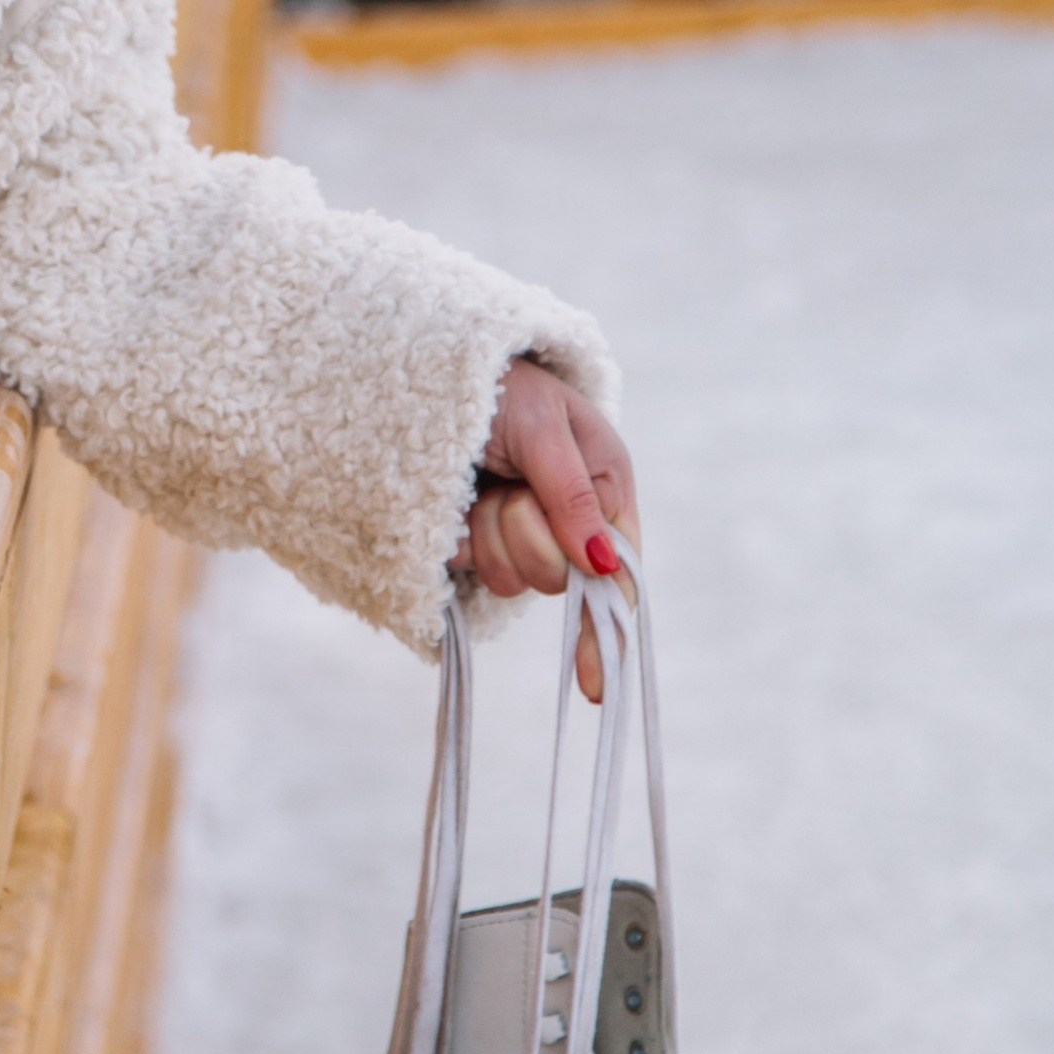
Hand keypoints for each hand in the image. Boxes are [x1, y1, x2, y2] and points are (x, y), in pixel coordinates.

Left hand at [450, 360, 637, 700]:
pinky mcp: (477, 544)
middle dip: (527, 533)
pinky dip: (462, 536)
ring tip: (484, 482)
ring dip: (491, 530)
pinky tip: (459, 503)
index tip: (595, 682)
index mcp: (605, 490)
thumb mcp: (546, 429)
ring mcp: (520, 537)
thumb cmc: (507, 388)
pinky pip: (472, 567)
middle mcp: (569, 523)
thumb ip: (572, 494)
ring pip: (511, 578)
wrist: (433, 371)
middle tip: (512, 483)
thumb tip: (603, 565)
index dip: (608, 626)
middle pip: (557, 578)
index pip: (620, 573)